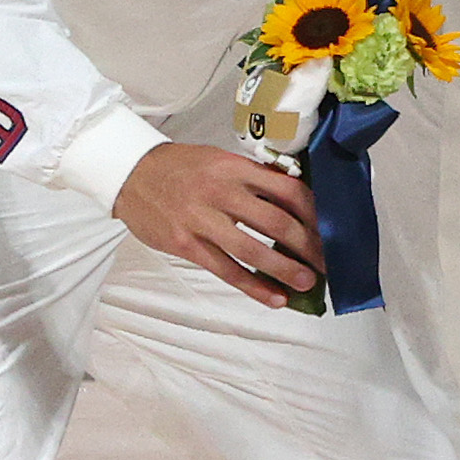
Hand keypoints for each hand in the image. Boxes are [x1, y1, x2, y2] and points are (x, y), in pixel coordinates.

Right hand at [112, 138, 321, 306]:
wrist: (129, 172)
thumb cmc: (182, 167)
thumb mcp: (221, 160)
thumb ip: (255, 178)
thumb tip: (297, 202)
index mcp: (236, 168)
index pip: (288, 190)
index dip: (315, 213)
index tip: (330, 230)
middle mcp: (222, 192)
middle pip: (278, 223)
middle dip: (309, 247)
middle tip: (327, 262)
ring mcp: (202, 220)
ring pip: (253, 250)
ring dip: (285, 270)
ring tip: (307, 283)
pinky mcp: (186, 244)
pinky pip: (226, 270)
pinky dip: (253, 287)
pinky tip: (274, 299)